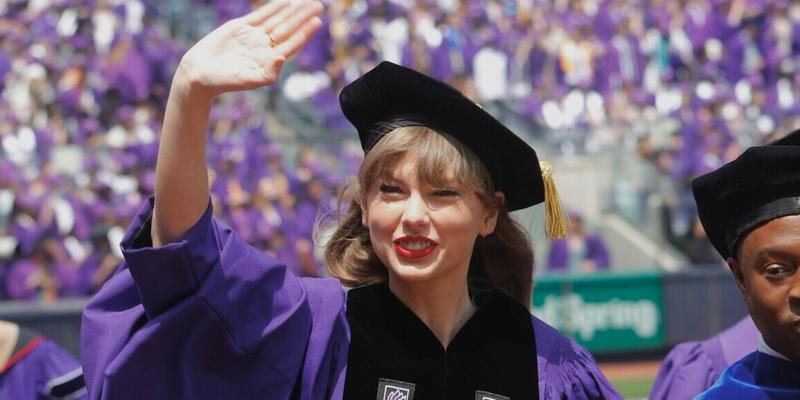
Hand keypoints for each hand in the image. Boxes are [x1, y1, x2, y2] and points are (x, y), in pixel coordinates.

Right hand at [178, 0, 323, 98]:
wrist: (199, 73)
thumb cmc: (224, 82)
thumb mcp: (248, 80)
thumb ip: (268, 72)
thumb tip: (283, 58)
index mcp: (270, 60)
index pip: (292, 43)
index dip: (305, 32)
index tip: (318, 21)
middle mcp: (264, 48)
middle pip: (288, 29)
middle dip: (303, 17)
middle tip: (319, 5)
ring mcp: (253, 37)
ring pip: (277, 20)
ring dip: (292, 10)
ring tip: (306, 2)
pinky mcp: (240, 28)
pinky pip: (260, 15)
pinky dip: (273, 8)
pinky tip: (285, 2)